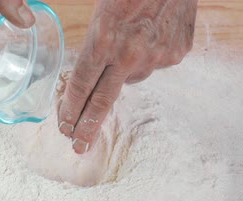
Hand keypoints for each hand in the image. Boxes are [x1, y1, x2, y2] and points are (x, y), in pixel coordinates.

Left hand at [58, 0, 197, 153]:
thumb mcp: (101, 8)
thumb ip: (96, 41)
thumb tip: (90, 70)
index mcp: (105, 39)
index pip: (81, 85)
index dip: (71, 109)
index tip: (65, 127)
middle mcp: (130, 54)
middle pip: (103, 101)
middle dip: (88, 127)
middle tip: (78, 146)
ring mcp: (157, 56)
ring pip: (132, 76)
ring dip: (124, 69)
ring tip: (129, 42)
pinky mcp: (177, 54)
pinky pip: (156, 63)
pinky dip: (148, 55)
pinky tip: (150, 35)